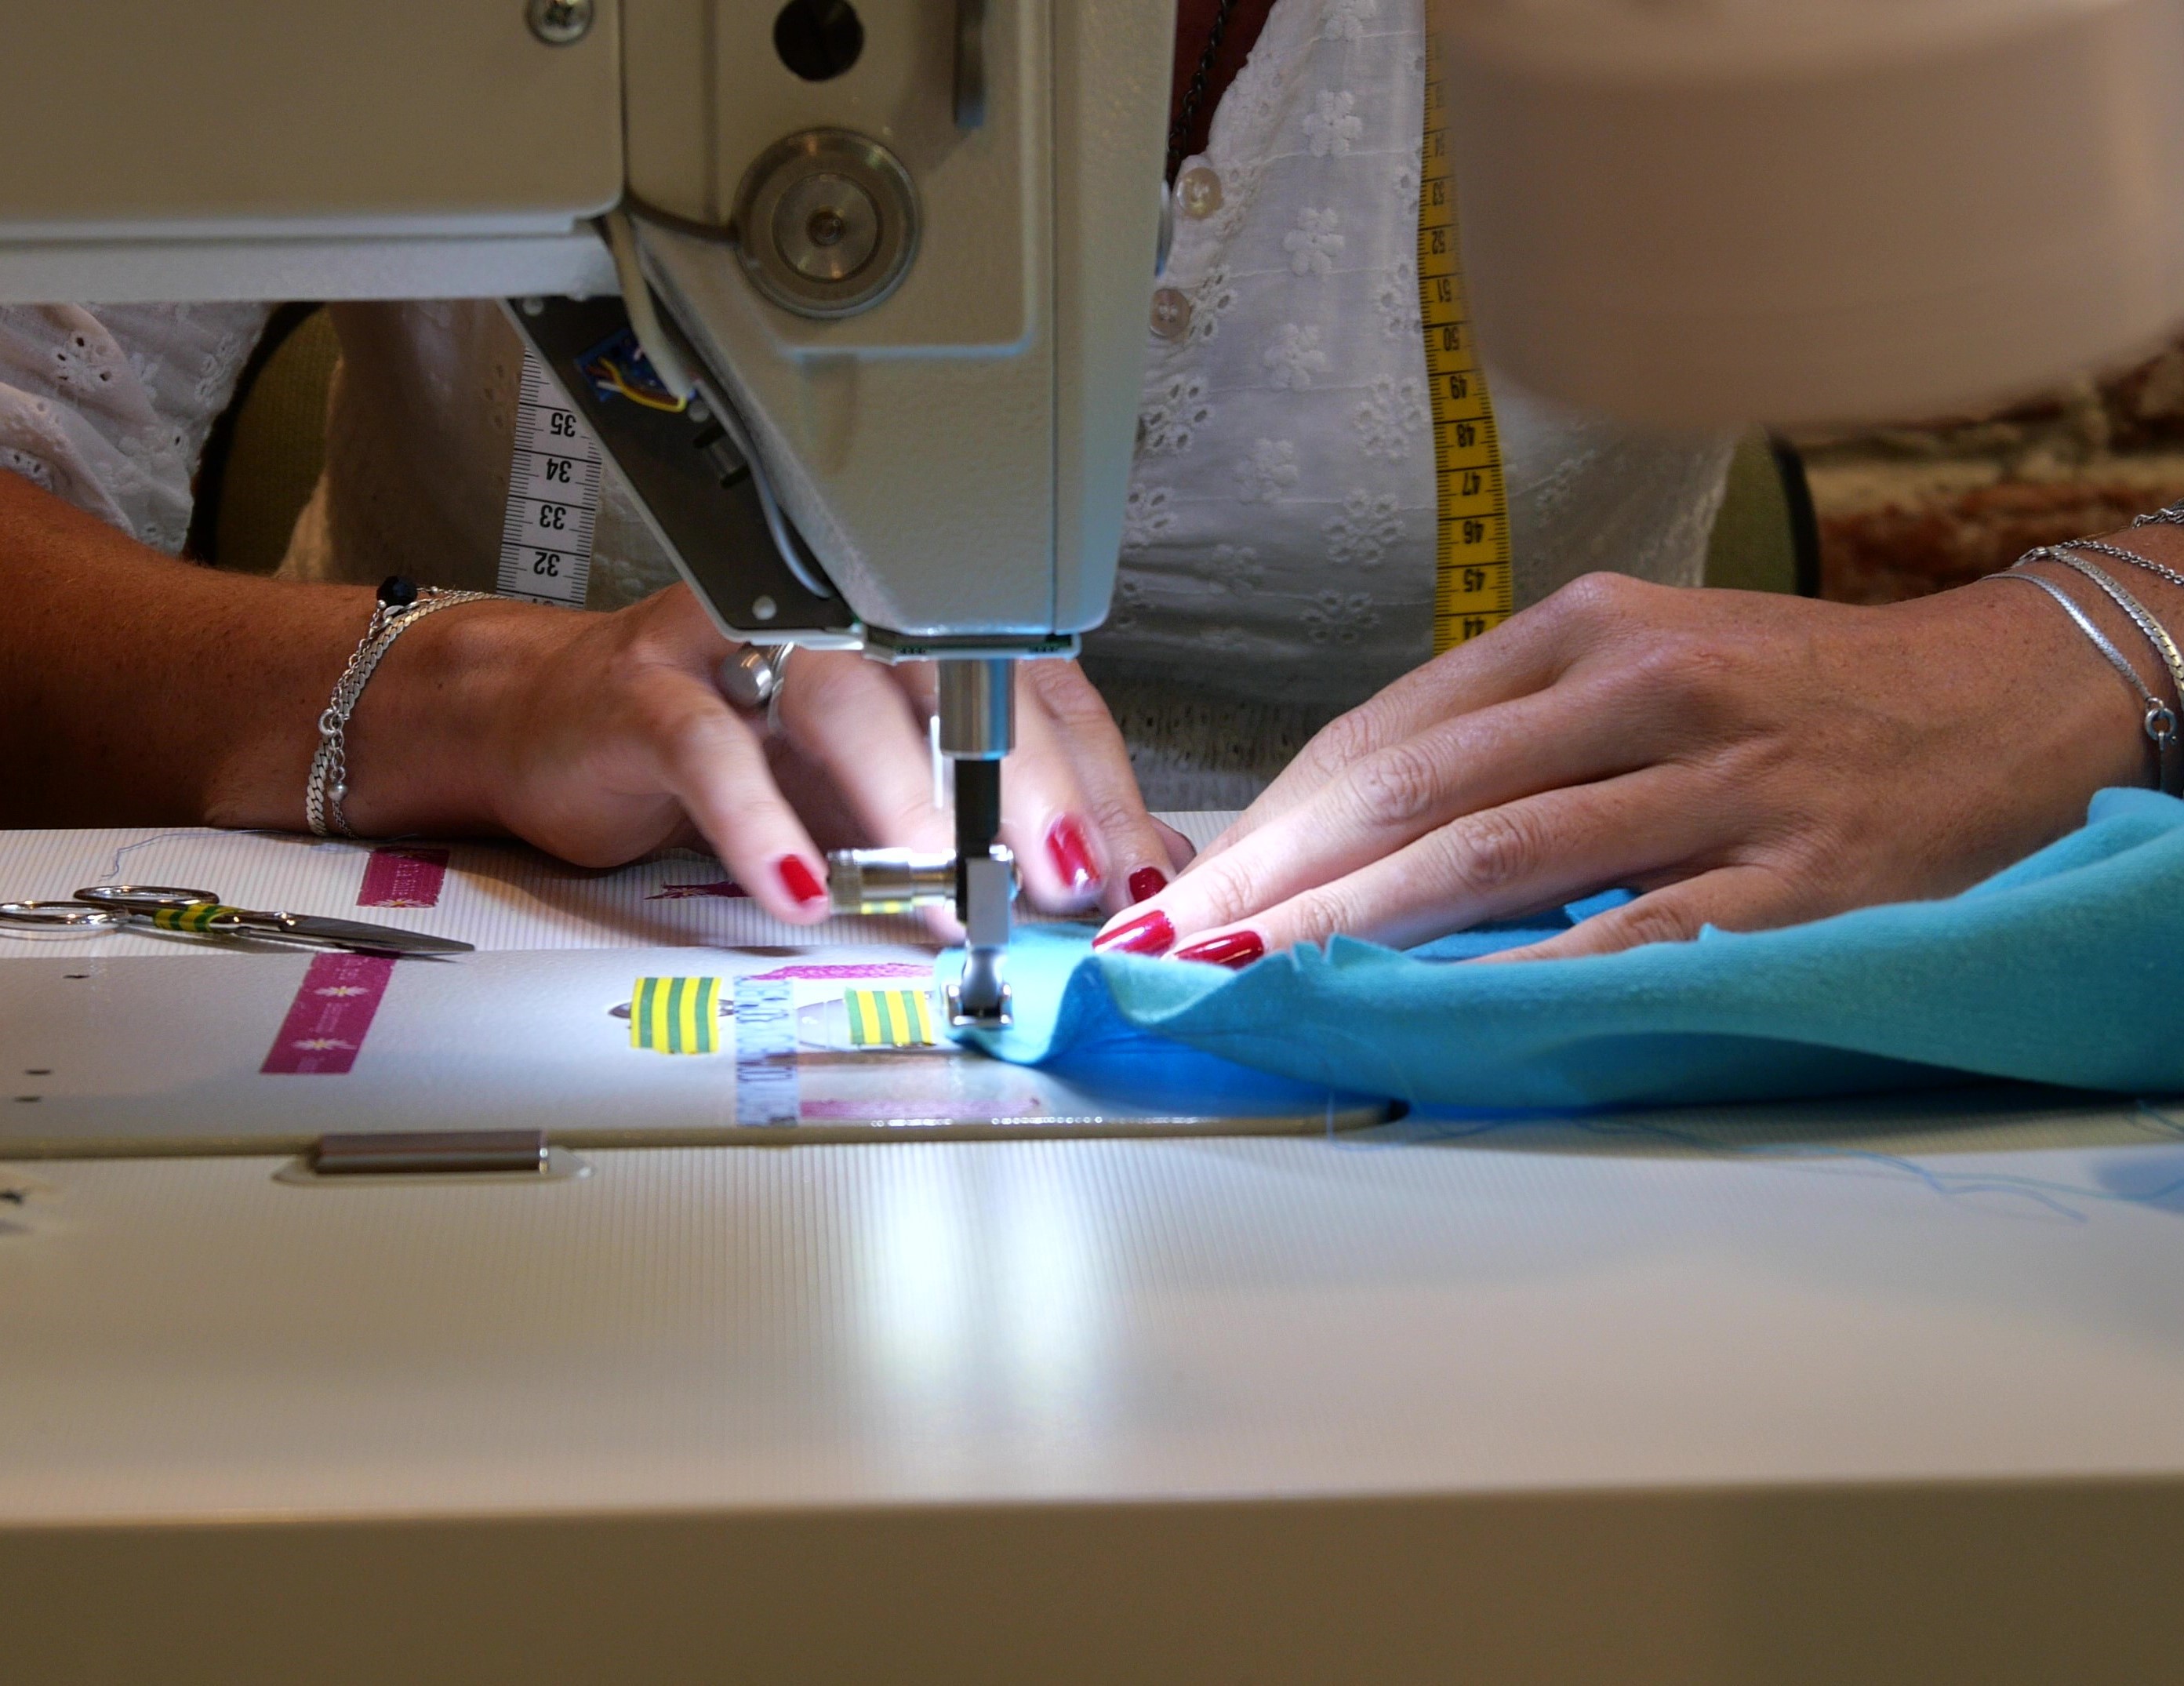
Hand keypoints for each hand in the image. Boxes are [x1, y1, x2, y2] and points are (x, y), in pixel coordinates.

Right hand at [357, 584, 1181, 926]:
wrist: (555, 723)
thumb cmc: (730, 750)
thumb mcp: (883, 796)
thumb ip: (995, 826)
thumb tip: (1132, 867)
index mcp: (908, 633)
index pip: (1031, 684)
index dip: (1090, 777)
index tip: (1126, 869)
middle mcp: (834, 618)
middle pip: (958, 673)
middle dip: (1026, 779)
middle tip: (1067, 874)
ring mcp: (736, 643)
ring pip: (842, 697)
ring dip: (906, 801)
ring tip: (948, 890)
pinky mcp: (645, 689)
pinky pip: (710, 749)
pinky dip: (760, 822)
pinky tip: (801, 888)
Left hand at [1093, 562, 2167, 965]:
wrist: (2003, 695)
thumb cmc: (1797, 687)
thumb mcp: (1644, 662)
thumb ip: (1511, 731)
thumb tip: (1354, 829)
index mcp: (1587, 631)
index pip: (1387, 732)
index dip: (1270, 815)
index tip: (1184, 881)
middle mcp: (1641, 690)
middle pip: (1415, 791)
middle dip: (1272, 878)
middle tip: (1172, 944)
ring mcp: (1718, 784)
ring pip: (1498, 858)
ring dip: (1353, 927)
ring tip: (1250, 980)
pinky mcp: (1794, 880)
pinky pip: (1632, 934)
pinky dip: (1521, 977)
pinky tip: (1430, 1014)